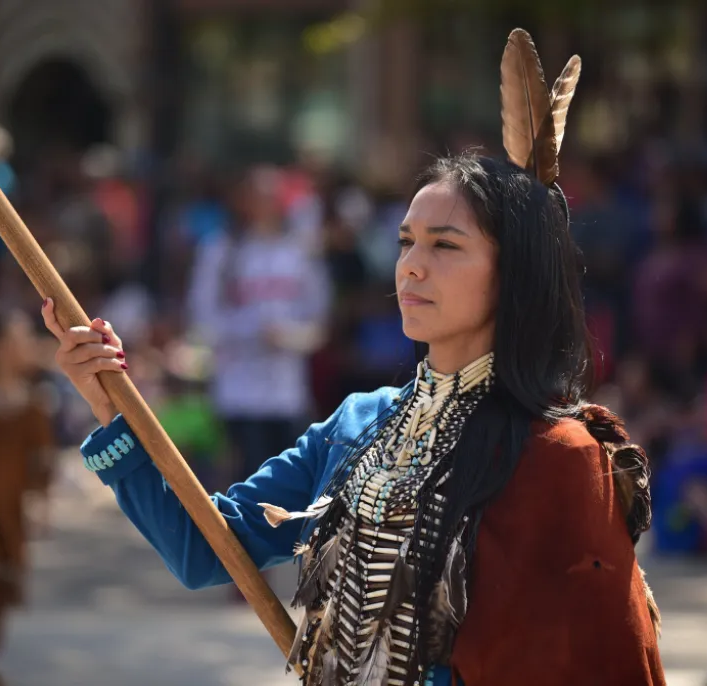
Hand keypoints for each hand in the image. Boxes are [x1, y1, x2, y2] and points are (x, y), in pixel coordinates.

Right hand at [41, 297, 126, 426]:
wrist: (110, 394)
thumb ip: (105, 332)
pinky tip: (122, 366)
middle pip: (72, 333)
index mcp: (68, 342)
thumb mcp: (110, 345)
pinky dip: (112, 362)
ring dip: (108, 351)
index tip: (49, 300)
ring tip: (121, 356)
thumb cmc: (109, 366)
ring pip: (89, 349)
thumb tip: (97, 320)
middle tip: (109, 340)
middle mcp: (62, 351)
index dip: (50, 314)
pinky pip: (96, 362)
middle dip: (93, 334)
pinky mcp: (75, 374)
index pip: (54, 326)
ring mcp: (66, 363)